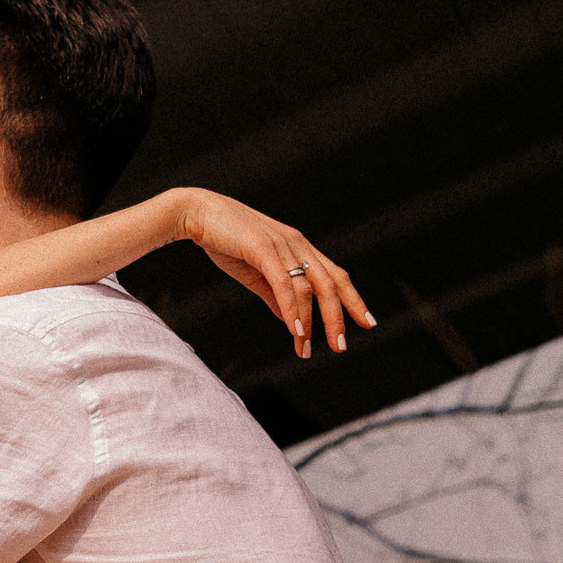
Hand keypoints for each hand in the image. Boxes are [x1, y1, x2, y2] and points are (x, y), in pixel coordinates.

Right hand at [169, 188, 374, 358]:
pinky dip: (292, 307)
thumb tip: (292, 320)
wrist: (196, 213)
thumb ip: (275, 296)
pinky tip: (295, 329)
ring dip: (309, 322)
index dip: (352, 299)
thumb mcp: (254, 274)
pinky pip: (284, 282)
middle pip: (329, 284)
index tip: (366, 323)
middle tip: (340, 347)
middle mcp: (297, 244)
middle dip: (338, 317)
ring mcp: (282, 245)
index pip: (334, 276)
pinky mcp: (262, 248)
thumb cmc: (224, 241)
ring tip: (305, 349)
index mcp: (298, 248)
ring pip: (308, 287)